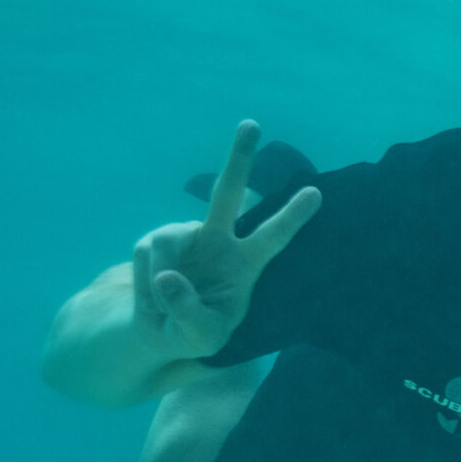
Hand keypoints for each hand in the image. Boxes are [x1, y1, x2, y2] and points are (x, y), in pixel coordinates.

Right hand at [129, 121, 320, 360]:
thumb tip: (167, 275)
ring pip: (164, 242)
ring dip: (160, 281)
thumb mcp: (201, 338)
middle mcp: (219, 240)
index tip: (317, 194)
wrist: (161, 332)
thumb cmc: (195, 333)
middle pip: (228, 193)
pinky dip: (146, 285)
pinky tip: (153, 297)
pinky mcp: (152, 243)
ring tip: (165, 305)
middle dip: (238, 158)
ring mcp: (184, 237)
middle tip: (252, 123)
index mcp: (246, 264)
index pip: (273, 238)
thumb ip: (188, 311)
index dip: (292, 218)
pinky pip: (144, 259)